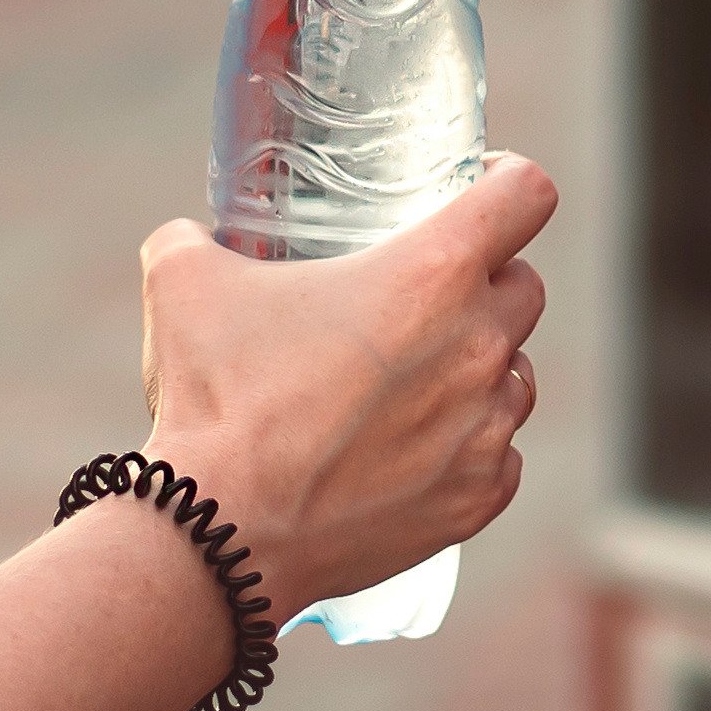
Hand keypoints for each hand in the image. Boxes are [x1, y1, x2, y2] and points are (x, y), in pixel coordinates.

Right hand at [133, 158, 555, 618]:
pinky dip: (464, 448)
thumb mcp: (184, 282)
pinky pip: (499, 455)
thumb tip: (187, 239)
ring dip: (478, 370)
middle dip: (484, 285)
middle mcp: (479, 344)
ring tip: (410, 384)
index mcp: (434, 271)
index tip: (486, 187)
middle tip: (423, 300)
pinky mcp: (480, 495)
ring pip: (516, 375)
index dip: (510, 180)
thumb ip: (195, 240)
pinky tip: (408, 452)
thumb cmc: (213, 398)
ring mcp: (488, 427)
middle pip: (524, 288)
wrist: (223, 530)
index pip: (526, 194)